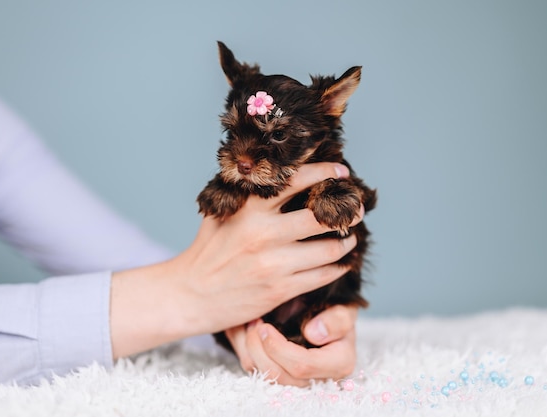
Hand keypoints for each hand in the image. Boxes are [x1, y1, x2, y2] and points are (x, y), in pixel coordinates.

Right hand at [110, 162, 362, 358]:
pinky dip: (338, 267)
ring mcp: (274, 263)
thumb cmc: (207, 252)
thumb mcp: (220, 213)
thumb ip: (247, 194)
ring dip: (346, 242)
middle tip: (356, 210)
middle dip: (348, 212)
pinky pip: (322, 275)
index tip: (342, 174)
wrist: (190, 294)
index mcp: (249, 208)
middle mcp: (264, 233)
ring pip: (329, 249)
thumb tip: (276, 173)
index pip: (295, 181)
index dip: (325, 173)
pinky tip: (341, 263)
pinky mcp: (280, 290)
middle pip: (321, 217)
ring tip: (350, 238)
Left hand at [225, 305, 358, 386]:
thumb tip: (314, 333)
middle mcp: (318, 377)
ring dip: (250, 349)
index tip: (266, 328)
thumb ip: (336, 320)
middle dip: (259, 349)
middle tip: (254, 323)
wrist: (325, 311)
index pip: (303, 366)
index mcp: (338, 363)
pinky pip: (255, 369)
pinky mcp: (280, 372)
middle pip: (278, 375)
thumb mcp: (343, 310)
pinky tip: (247, 330)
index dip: (279, 349)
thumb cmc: (334, 311)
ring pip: (264, 375)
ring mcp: (297, 378)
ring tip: (251, 324)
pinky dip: (245, 349)